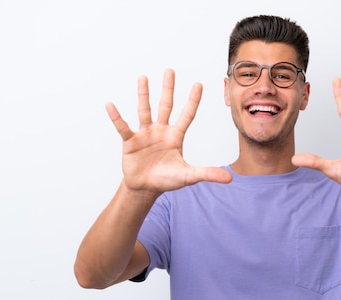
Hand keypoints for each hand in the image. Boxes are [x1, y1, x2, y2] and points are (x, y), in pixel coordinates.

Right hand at [106, 69, 231, 194]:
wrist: (146, 188)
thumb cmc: (167, 179)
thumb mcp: (189, 176)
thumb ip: (207, 174)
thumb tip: (230, 178)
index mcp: (176, 136)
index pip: (187, 115)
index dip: (193, 100)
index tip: (198, 84)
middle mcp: (161, 131)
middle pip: (166, 106)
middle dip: (168, 88)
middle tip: (170, 70)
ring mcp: (145, 134)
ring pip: (145, 110)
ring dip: (144, 94)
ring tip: (143, 77)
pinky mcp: (130, 141)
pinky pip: (123, 127)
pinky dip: (117, 117)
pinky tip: (111, 105)